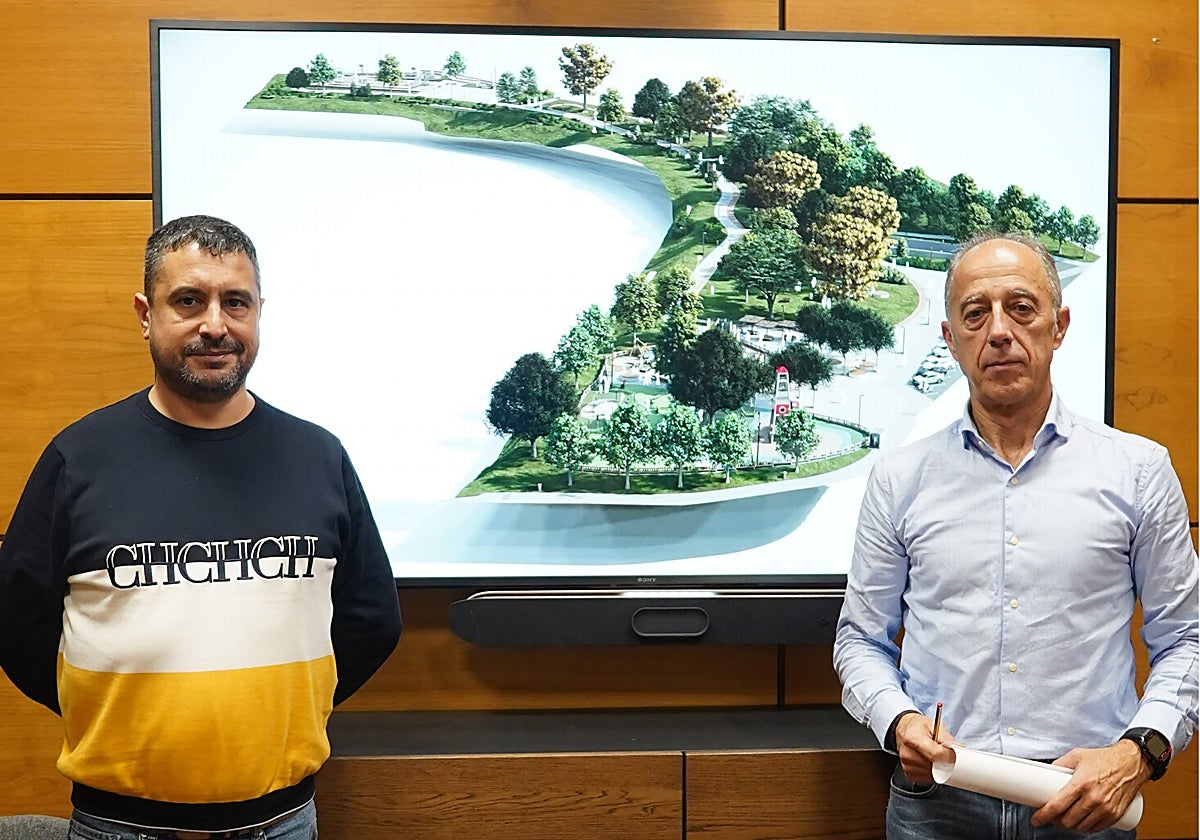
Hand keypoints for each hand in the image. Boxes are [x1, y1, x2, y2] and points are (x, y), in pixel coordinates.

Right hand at [893, 711, 955, 785]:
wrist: (905, 730)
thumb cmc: (918, 727)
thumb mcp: (934, 725)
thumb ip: (947, 738)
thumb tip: (960, 750)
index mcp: (912, 738)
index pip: (936, 754)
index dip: (949, 756)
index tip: (955, 754)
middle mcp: (907, 754)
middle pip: (935, 766)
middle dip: (945, 762)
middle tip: (945, 753)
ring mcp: (907, 765)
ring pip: (933, 774)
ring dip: (939, 768)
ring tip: (935, 756)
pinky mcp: (909, 773)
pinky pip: (927, 778)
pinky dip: (933, 772)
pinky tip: (930, 762)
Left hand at [1030, 740, 1149, 832]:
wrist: (1131, 763)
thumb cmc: (1104, 758)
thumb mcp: (1077, 756)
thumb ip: (1059, 764)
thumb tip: (1045, 772)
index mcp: (1081, 783)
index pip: (1057, 805)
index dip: (1043, 815)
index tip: (1036, 819)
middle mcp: (1093, 798)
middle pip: (1068, 820)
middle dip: (1056, 821)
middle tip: (1051, 816)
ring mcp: (1105, 808)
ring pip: (1081, 827)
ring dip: (1070, 826)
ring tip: (1064, 818)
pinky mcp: (1115, 815)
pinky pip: (1096, 828)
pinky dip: (1085, 828)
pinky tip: (1080, 822)